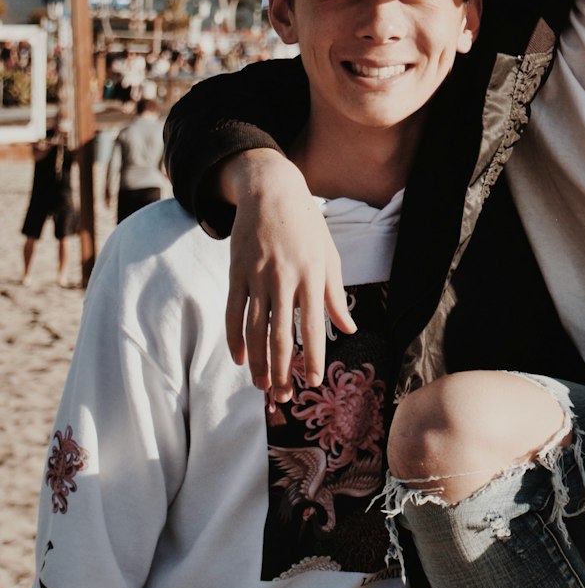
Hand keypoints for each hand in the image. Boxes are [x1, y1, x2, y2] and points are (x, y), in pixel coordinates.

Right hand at [218, 150, 354, 398]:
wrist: (270, 191)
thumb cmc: (307, 226)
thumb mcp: (329, 256)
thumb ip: (336, 295)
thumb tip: (349, 330)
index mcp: (312, 275)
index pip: (314, 326)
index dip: (314, 357)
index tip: (314, 382)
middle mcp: (284, 279)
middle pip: (281, 335)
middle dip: (282, 370)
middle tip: (282, 397)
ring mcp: (257, 276)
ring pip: (255, 329)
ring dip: (257, 362)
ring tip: (261, 386)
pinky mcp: (236, 272)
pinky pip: (233, 312)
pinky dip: (235, 339)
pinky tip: (240, 359)